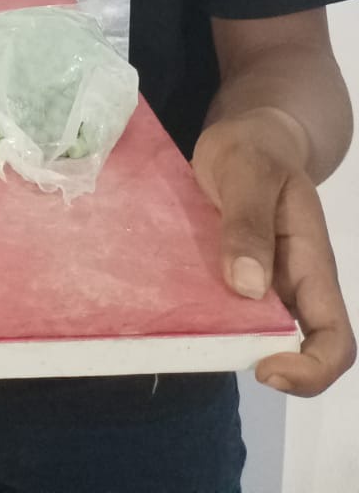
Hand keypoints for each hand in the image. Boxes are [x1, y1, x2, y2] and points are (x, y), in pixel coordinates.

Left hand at [193, 109, 356, 395]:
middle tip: (208, 347)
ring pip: (255, 331)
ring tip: (182, 326)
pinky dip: (205, 314)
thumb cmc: (255, 149)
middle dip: (256, 358)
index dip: (310, 369)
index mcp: (312, 263)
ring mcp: (265, 281)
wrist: (248, 135)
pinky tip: (171, 305)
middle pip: (295, 347)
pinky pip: (226, 308)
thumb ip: (248, 221)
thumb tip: (249, 288)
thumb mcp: (248, 172)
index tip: (265, 368)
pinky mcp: (235, 273)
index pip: (334, 338)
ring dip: (225, 337)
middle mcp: (293, 282)